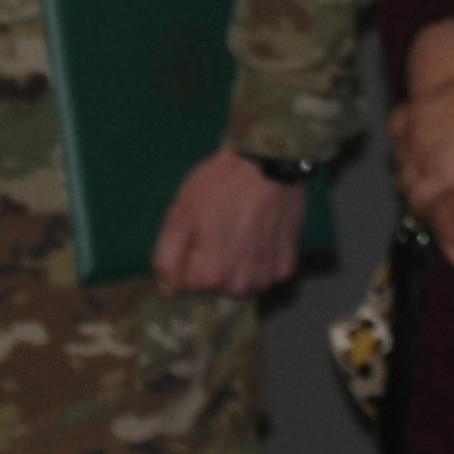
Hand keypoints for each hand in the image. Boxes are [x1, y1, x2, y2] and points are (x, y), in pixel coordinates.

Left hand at [152, 149, 308, 297]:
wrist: (268, 162)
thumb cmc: (220, 185)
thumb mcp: (179, 215)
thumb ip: (166, 258)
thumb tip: (167, 291)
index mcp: (212, 276)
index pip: (184, 287)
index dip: (184, 259)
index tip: (194, 234)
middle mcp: (241, 285)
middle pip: (214, 287)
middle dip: (210, 266)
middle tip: (217, 231)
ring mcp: (267, 276)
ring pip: (240, 283)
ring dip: (236, 266)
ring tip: (239, 233)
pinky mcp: (287, 265)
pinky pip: (266, 274)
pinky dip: (260, 260)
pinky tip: (259, 235)